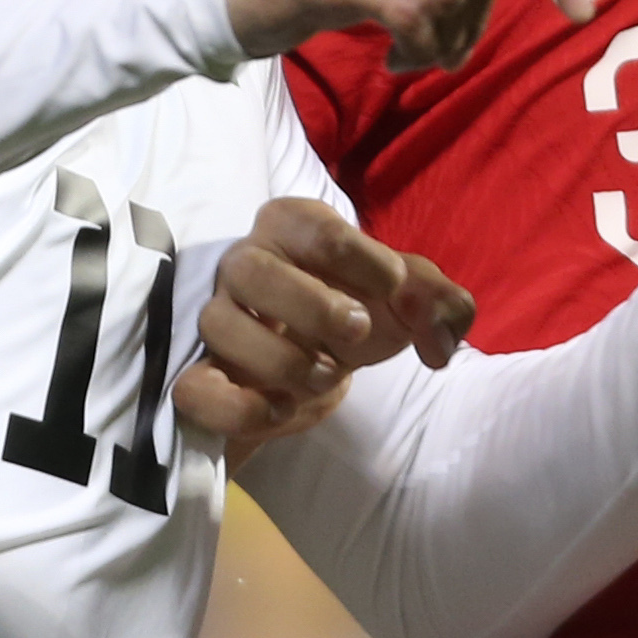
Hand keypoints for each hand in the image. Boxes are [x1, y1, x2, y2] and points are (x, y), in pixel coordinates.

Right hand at [171, 197, 479, 451]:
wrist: (318, 361)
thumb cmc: (358, 309)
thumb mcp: (409, 300)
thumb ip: (441, 305)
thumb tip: (439, 340)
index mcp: (292, 226)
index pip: (321, 230)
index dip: (370, 264)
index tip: (396, 290)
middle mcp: (244, 263)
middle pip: (251, 268)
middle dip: (313, 305)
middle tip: (358, 330)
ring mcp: (216, 319)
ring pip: (219, 326)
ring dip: (283, 360)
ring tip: (329, 376)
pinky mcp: (203, 376)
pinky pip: (196, 390)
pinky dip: (241, 408)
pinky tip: (284, 410)